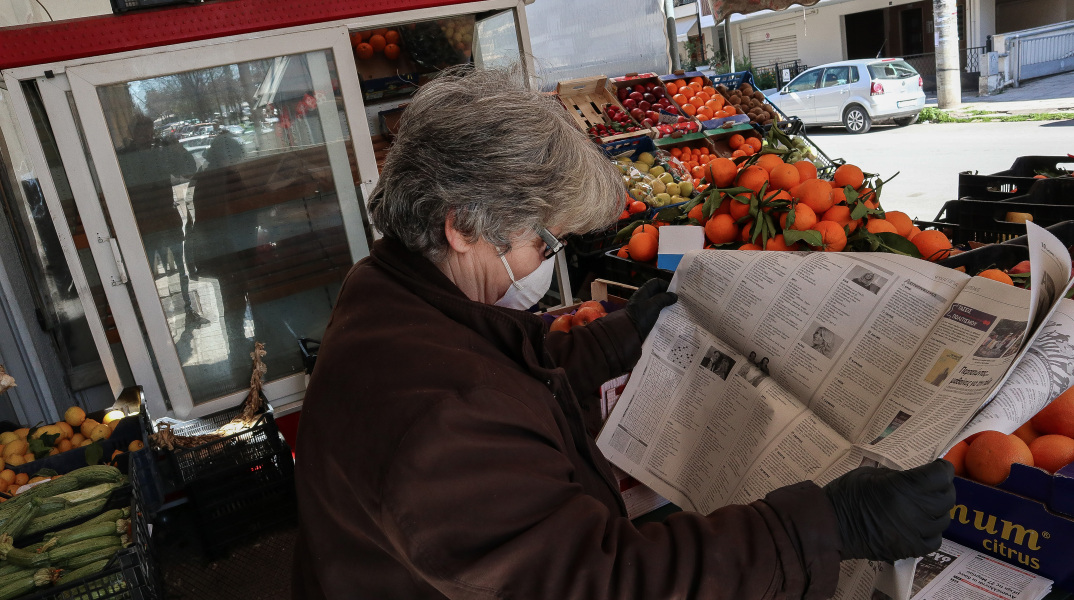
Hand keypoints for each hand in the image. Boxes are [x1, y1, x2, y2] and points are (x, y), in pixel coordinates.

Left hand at [624, 279, 676, 338]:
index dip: (665, 285)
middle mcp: (644, 299)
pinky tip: (671, 318)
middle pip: (658, 293)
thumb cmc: (640, 317)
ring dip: (667, 306)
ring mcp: (645, 309)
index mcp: (643, 292)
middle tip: (679, 302)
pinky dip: (664, 315)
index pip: (656, 282)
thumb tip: (674, 296)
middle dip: (668, 297)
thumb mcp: (653, 305)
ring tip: (677, 311)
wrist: (629, 334)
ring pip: (659, 304)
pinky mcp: (647, 319)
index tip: (674, 292)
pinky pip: (658, 314)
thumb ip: (664, 298)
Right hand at [823, 459, 954, 561]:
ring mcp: (915, 532)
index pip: (940, 475)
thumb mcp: (871, 474)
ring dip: (938, 510)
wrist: (831, 525)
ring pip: (943, 519)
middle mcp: (915, 510)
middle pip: (947, 497)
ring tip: (926, 505)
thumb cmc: (846, 494)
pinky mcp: (910, 549)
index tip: (938, 466)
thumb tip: (915, 479)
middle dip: (944, 487)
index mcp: (903, 487)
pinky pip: (934, 540)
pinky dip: (932, 531)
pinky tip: (922, 525)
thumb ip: (898, 476)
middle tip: (933, 484)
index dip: (943, 468)